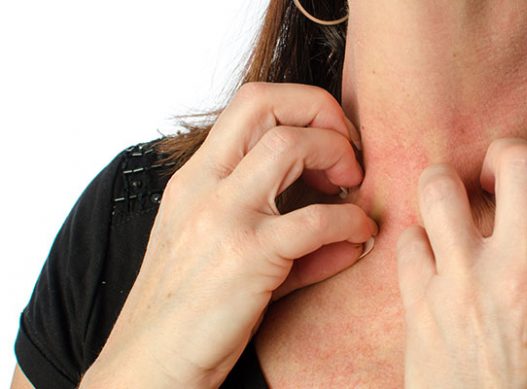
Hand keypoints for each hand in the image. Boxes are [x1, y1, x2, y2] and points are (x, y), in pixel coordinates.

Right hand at [80, 83, 377, 387]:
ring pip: (290, 145)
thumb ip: (291, 236)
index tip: (333, 139)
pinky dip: (351, 221)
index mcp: (196, 178)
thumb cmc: (189, 312)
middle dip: (323, 113)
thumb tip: (354, 232)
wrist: (148, 365)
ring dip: (337, 156)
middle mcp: (203, 186)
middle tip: (349, 154)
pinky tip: (360, 237)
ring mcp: (222, 217)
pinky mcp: (246, 258)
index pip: (250, 102)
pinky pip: (316, 220)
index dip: (304, 106)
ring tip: (352, 188)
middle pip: (266, 103)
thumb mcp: (228, 255)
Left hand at [397, 138, 526, 387]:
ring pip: (440, 186)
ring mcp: (467, 284)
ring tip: (444, 202)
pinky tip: (425, 260)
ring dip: (440, 185)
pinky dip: (413, 243)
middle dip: (504, 153)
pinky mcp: (421, 303)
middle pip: (521, 163)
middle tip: (491, 173)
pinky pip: (407, 241)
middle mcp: (526, 272)